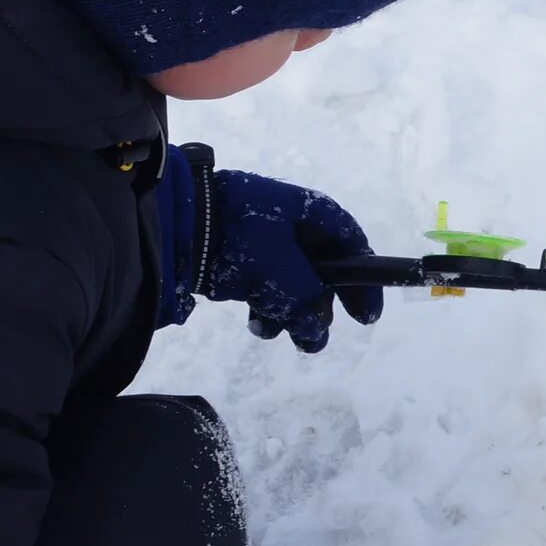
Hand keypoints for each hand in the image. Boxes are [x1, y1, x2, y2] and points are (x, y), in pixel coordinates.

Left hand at [195, 164, 381, 351]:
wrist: (178, 225)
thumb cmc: (242, 238)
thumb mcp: (285, 274)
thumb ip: (310, 305)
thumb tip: (317, 333)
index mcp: (312, 213)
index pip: (352, 244)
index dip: (365, 281)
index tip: (367, 316)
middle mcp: (293, 224)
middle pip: (322, 271)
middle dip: (319, 306)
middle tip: (315, 332)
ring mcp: (265, 241)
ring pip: (292, 285)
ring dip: (289, 313)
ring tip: (276, 329)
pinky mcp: (240, 258)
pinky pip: (265, 288)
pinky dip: (266, 308)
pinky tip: (256, 322)